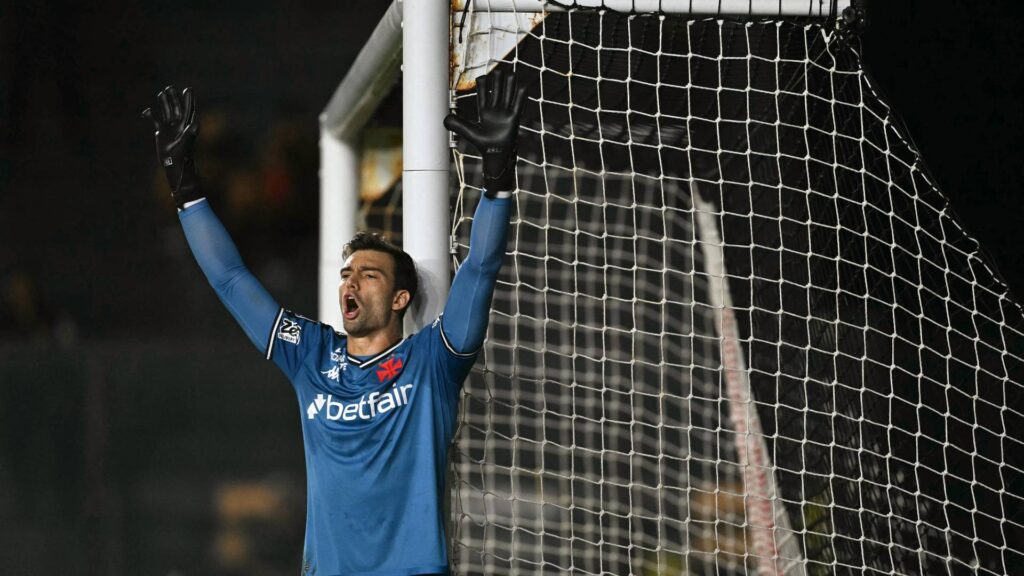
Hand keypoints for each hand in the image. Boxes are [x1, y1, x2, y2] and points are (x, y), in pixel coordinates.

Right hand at [142, 86, 200, 208]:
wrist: (174, 165)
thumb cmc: (182, 155)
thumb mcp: (185, 143)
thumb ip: (190, 133)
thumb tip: (196, 123)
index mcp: (186, 126)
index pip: (187, 109)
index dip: (188, 99)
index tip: (188, 89)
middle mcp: (179, 125)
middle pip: (176, 108)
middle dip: (173, 98)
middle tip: (170, 88)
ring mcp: (170, 128)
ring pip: (166, 112)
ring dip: (164, 103)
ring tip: (161, 93)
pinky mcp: (162, 133)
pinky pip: (156, 121)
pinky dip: (151, 116)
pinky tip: (146, 112)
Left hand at [444, 68, 527, 196]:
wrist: (496, 154)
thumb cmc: (483, 144)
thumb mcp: (468, 131)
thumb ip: (456, 124)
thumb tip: (444, 118)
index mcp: (484, 109)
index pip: (483, 89)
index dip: (483, 81)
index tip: (483, 78)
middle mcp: (495, 107)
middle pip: (497, 86)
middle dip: (497, 77)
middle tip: (499, 72)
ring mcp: (505, 111)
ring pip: (508, 90)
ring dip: (510, 81)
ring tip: (510, 73)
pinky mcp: (514, 116)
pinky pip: (519, 102)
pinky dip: (521, 92)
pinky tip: (523, 83)